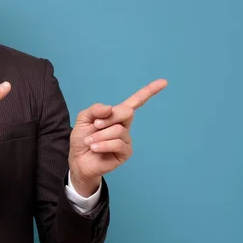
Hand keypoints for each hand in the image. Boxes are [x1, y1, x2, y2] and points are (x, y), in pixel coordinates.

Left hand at [69, 79, 167, 196]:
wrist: (78, 159)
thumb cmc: (82, 138)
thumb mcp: (84, 118)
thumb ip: (95, 109)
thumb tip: (109, 108)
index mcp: (116, 115)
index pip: (135, 101)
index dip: (149, 91)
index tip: (164, 82)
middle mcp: (124, 125)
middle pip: (126, 112)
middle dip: (108, 118)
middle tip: (95, 125)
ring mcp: (126, 139)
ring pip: (118, 130)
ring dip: (100, 135)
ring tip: (91, 141)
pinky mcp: (125, 153)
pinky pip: (118, 144)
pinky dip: (103, 144)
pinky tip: (95, 148)